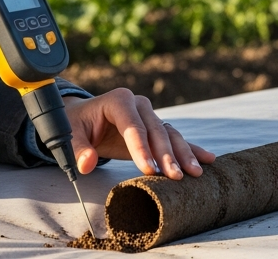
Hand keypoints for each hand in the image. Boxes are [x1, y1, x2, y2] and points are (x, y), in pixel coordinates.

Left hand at [62, 89, 215, 179]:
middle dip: (167, 154)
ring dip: (183, 154)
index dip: (141, 148)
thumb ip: (79, 149)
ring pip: (170, 135)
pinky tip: (207, 160)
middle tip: (175, 176)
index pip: (132, 126)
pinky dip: (191, 149)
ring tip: (194, 173)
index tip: (148, 169)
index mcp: (118, 101)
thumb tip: (87, 163)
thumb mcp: (70, 135)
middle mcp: (138, 105)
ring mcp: (150, 115)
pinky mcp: (156, 128)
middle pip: (156, 131)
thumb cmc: (77, 125)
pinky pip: (175, 139)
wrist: (84, 118)